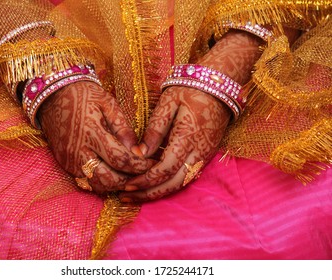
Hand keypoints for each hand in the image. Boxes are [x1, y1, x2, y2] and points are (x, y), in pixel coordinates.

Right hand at [38, 81, 152, 193]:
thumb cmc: (85, 95)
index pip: (120, 159)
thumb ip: (123, 129)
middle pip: (109, 179)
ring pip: (98, 185)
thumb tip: (138, 152)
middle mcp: (79, 151)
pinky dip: (102, 182)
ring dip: (116, 185)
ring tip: (130, 175)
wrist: (53, 95)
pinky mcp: (65, 165)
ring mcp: (70, 160)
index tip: (153, 164)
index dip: (139, 166)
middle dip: (130, 180)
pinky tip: (113, 174)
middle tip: (144, 173)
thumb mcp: (108, 104)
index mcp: (92, 133)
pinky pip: (87, 182)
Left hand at [118, 30, 265, 201]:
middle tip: (126, 197)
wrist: (218, 87)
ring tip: (136, 196)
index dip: (144, 180)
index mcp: (187, 139)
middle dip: (148, 194)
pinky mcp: (205, 156)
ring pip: (181, 184)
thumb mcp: (168, 103)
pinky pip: (187, 177)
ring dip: (158, 193)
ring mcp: (204, 156)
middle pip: (173, 183)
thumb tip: (139, 153)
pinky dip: (169, 185)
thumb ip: (155, 129)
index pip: (164, 169)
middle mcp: (198, 153)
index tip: (126, 185)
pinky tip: (154, 186)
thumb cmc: (190, 91)